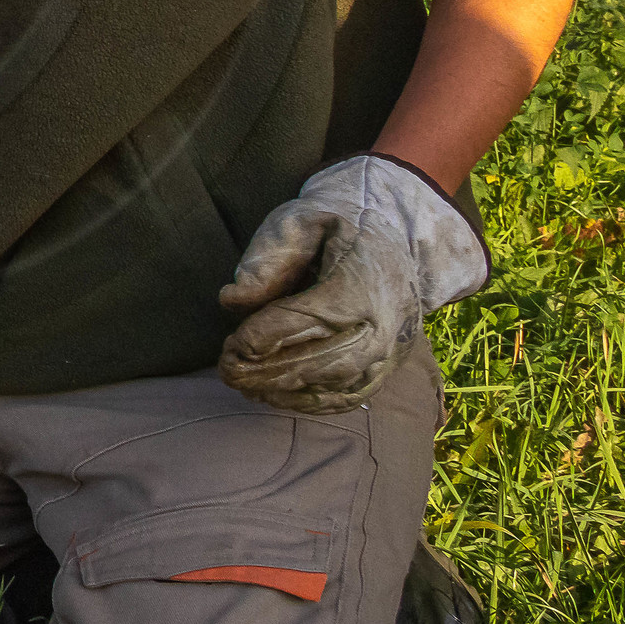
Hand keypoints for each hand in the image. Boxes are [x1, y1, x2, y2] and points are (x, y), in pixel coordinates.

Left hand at [218, 155, 486, 413]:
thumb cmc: (338, 226)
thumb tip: (231, 301)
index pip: (308, 319)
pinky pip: (345, 399)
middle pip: (320, 362)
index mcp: (363, 283)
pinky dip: (305, 403)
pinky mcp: (386, 369)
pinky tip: (271, 395)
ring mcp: (389, 353)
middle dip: (267, 372)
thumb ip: (269, 256)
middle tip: (228, 370)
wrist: (397, 237)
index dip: (264, 336)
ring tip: (243, 384)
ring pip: (332, 389)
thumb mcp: (302, 220)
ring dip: (282, 393)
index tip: (231, 344)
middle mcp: (383, 326)